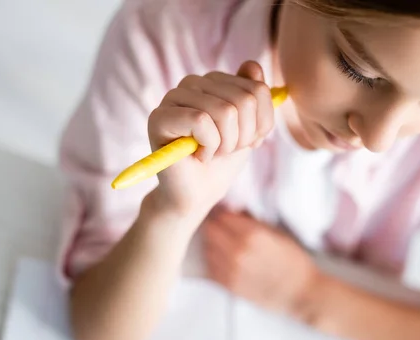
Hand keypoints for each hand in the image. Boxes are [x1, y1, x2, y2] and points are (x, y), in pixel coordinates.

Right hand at [147, 61, 274, 218]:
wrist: (197, 194)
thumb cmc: (221, 162)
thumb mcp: (250, 130)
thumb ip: (255, 97)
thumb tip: (252, 64)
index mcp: (215, 81)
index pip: (258, 90)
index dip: (260, 125)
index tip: (243, 141)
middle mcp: (193, 82)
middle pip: (244, 100)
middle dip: (242, 137)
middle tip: (224, 151)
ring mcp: (174, 97)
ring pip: (225, 111)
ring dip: (226, 144)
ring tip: (210, 153)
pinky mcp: (159, 117)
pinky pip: (201, 121)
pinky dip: (208, 146)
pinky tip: (197, 155)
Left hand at [202, 209, 320, 317]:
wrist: (301, 293)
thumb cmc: (294, 261)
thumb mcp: (277, 232)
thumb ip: (252, 221)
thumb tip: (232, 210)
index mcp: (252, 234)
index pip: (221, 216)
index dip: (222, 212)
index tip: (224, 213)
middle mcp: (238, 251)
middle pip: (210, 230)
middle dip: (214, 225)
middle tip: (221, 226)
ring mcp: (231, 270)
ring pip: (207, 248)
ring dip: (212, 243)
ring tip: (223, 242)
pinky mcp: (229, 285)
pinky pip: (210, 267)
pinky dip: (213, 260)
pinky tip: (224, 258)